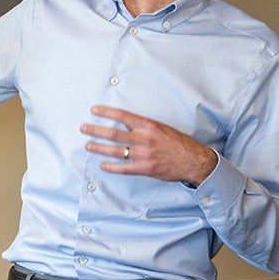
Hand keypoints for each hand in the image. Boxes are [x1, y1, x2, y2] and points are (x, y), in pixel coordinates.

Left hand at [81, 105, 218, 184]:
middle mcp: (145, 139)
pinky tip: (102, 165)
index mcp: (149, 126)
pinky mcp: (145, 169)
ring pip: (115, 151)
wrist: (195, 161)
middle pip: (114, 133)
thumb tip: (125, 122)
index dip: (106, 112)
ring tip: (88, 145)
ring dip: (99, 148)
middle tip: (83, 128)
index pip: (123, 116)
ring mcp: (144, 155)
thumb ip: (144, 126)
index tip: (94, 110)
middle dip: (96, 130)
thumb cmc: (180, 143)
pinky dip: (111, 167)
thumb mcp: (163, 128)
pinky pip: (124, 168)